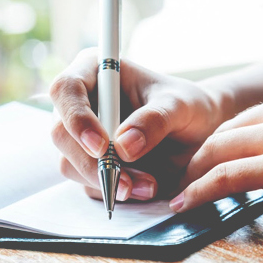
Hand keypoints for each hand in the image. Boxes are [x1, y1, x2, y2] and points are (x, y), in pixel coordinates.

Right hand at [48, 48, 226, 201]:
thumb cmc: (188, 106)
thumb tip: (123, 146)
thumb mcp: (181, 106)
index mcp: (95, 71)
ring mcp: (80, 135)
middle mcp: (80, 103)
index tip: (101, 146)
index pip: (66, 89)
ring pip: (70, 163)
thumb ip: (155, 120)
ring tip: (149, 186)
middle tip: (127, 183)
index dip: (77, 118)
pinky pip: (88, 182)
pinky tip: (144, 189)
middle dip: (93, 163)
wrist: (200, 131)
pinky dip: (113, 191)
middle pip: (61, 134)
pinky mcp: (89, 162)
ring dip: (106, 181)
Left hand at [174, 82, 262, 218]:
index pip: (250, 115)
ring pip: (220, 149)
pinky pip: (227, 175)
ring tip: (183, 192)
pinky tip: (190, 202)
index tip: (211, 157)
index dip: (225, 139)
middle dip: (202, 154)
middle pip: (228, 129)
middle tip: (187, 176)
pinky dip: (201, 190)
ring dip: (195, 173)